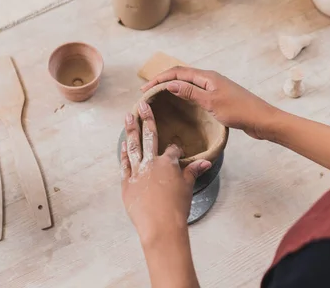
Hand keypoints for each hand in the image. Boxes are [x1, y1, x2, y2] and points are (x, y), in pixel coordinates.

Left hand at [121, 101, 211, 244]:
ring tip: (127, 117)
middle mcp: (151, 163)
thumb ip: (193, 171)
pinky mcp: (127, 183)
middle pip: (149, 136)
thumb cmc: (177, 207)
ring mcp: (137, 172)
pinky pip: (124, 164)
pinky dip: (124, 154)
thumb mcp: (188, 187)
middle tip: (141, 104)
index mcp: (168, 163)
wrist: (160, 225)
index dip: (175, 147)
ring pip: (133, 146)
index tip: (175, 148)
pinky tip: (123, 144)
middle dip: (146, 118)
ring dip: (130, 130)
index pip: (172, 148)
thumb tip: (206, 162)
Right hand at [141, 67, 278, 139]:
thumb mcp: (212, 102)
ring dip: (173, 88)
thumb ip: (191, 93)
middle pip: (182, 76)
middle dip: (164, 81)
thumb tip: (170, 83)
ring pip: (189, 85)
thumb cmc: (240, 111)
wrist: (262, 120)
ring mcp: (215, 89)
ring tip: (159, 97)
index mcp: (208, 77)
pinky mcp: (219, 99)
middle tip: (148, 92)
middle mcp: (210, 80)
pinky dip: (184, 96)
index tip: (145, 89)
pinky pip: (197, 94)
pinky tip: (180, 105)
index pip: (178, 72)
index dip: (160, 78)